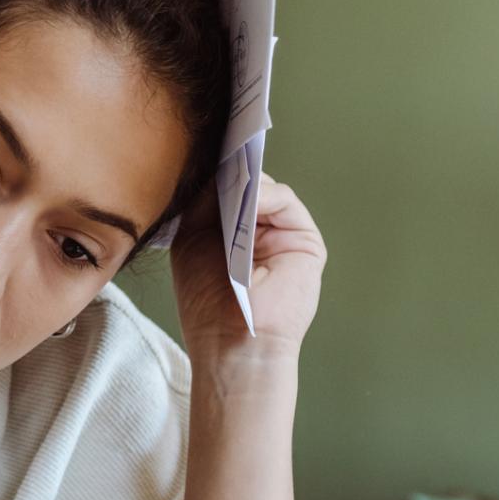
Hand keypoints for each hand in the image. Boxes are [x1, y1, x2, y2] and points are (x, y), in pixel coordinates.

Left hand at [167, 172, 326, 366]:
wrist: (232, 344)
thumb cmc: (206, 303)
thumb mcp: (193, 239)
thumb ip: (205, 202)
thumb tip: (217, 165)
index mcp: (232, 234)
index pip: (227, 191)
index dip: (216, 174)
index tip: (201, 155)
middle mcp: (259, 233)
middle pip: (247, 186)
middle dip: (230, 174)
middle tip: (214, 163)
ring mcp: (283, 236)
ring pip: (265, 190)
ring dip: (244, 184)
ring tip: (228, 186)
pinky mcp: (305, 241)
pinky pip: (285, 202)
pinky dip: (265, 195)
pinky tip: (247, 200)